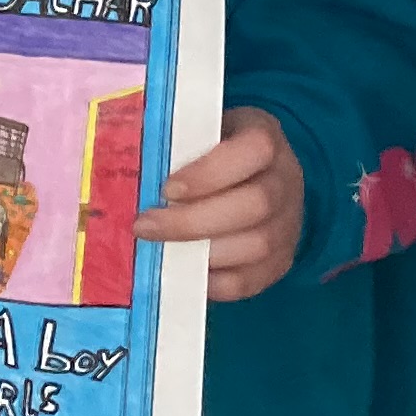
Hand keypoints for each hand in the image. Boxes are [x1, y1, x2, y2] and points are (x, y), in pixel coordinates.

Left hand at [137, 109, 304, 300]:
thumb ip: (175, 146)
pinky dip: (213, 283)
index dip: (210, 172)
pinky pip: (251, 280)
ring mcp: (290, 223)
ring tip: (160, 251)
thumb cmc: (215, 152)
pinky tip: (183, 271)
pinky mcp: (281, 260)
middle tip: (145, 227)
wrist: (259, 176)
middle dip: (193, 221)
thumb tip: (126, 169)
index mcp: (266, 137)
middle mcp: (287, 179)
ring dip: (201, 254)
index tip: (166, 190)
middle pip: (256, 204)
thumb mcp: (201, 133)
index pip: (255, 149)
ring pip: (258, 246)